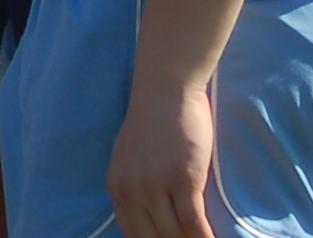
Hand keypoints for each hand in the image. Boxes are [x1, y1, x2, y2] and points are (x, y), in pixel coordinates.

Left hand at [108, 82, 217, 237]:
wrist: (165, 90)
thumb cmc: (152, 121)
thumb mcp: (129, 158)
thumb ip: (133, 187)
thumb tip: (145, 214)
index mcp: (117, 187)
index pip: (132, 235)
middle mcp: (132, 191)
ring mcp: (156, 186)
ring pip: (175, 236)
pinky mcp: (183, 180)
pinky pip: (195, 224)